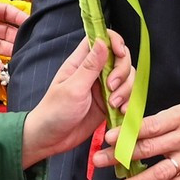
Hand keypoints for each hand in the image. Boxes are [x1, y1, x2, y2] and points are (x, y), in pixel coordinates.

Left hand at [20, 33, 133, 167]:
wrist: (51, 140)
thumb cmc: (55, 112)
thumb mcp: (73, 89)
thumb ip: (90, 66)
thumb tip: (103, 41)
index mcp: (81, 62)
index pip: (101, 39)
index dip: (115, 41)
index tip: (120, 54)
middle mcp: (94, 72)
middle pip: (120, 58)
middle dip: (122, 72)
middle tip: (111, 88)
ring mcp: (103, 87)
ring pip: (127, 77)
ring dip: (126, 89)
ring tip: (114, 105)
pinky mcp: (109, 103)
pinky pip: (127, 96)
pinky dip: (129, 101)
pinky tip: (122, 111)